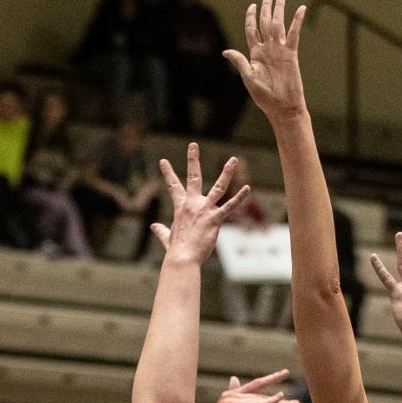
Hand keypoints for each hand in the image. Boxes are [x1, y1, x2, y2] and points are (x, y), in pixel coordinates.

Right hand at [151, 143, 249, 264]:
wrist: (182, 258)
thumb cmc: (176, 250)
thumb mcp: (168, 237)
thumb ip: (161, 231)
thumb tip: (154, 227)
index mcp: (181, 207)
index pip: (173, 186)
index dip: (168, 173)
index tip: (163, 160)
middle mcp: (192, 204)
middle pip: (193, 177)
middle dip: (192, 160)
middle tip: (193, 144)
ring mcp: (204, 210)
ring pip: (218, 187)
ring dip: (227, 173)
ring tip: (233, 159)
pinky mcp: (214, 219)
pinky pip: (229, 206)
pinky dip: (239, 197)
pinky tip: (247, 188)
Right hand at [191, 372, 301, 402]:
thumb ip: (235, 397)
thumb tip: (234, 379)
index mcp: (232, 395)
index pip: (255, 384)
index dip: (271, 378)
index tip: (286, 372)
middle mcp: (231, 396)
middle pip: (262, 396)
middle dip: (281, 400)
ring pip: (260, 401)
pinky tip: (278, 399)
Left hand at [223, 0, 307, 123]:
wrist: (282, 106)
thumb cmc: (264, 96)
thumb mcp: (248, 78)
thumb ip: (240, 62)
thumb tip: (226, 51)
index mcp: (255, 53)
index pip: (252, 29)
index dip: (251, 16)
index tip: (252, 5)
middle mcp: (267, 48)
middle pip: (265, 22)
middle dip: (266, 7)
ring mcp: (280, 50)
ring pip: (279, 24)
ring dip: (279, 9)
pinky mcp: (291, 54)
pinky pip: (294, 34)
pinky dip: (297, 21)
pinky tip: (300, 9)